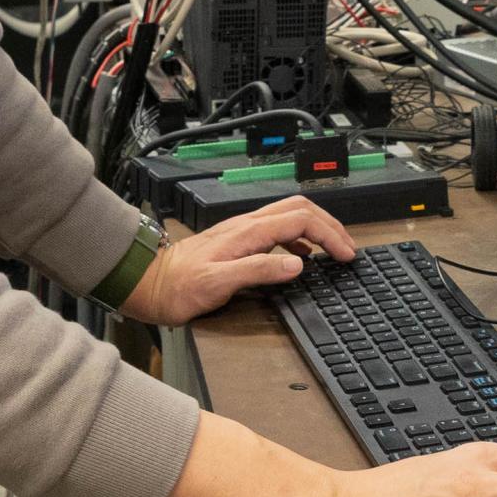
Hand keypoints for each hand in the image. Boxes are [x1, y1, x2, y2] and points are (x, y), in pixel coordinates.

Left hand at [117, 196, 354, 325]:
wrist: (149, 284)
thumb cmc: (178, 288)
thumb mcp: (218, 284)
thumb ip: (258, 271)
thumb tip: (296, 263)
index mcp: (247, 233)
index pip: (302, 219)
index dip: (330, 234)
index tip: (346, 255)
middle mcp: (247, 226)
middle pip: (300, 208)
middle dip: (330, 225)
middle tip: (347, 249)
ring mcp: (243, 231)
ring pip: (290, 216)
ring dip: (317, 229)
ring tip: (332, 251)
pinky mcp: (238, 241)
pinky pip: (277, 230)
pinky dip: (299, 239)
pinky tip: (300, 257)